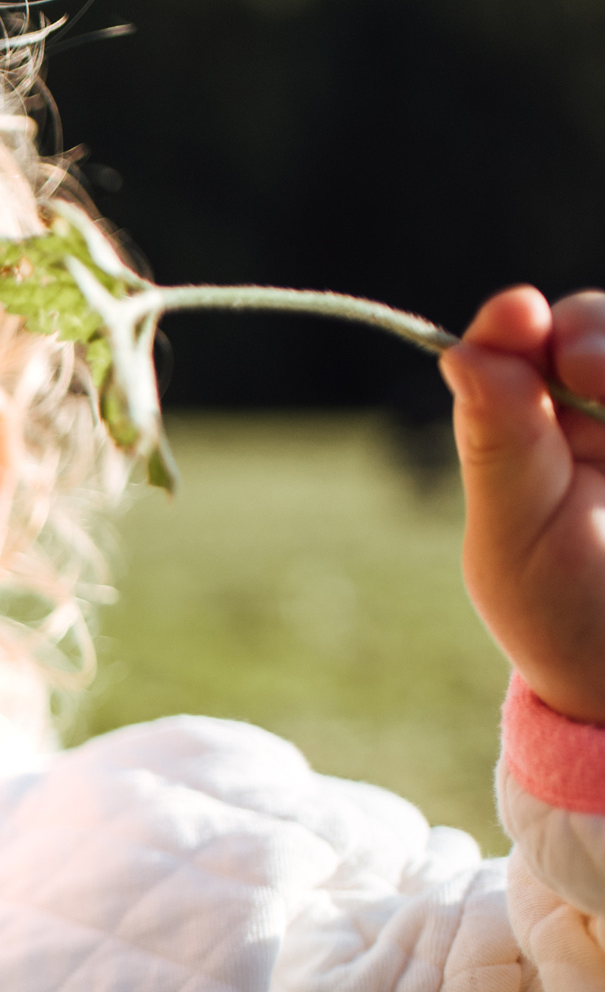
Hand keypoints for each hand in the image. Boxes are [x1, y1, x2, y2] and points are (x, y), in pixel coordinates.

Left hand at [445, 286, 604, 724]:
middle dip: (592, 329)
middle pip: (598, 326)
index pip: (526, 342)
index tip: (519, 317)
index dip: (520, 323)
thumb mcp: (515, 536)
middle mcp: (602, 411)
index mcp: (537, 426)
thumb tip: (461, 354)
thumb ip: (498, 444)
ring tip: (601, 385)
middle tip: (582, 368)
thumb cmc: (564, 615)